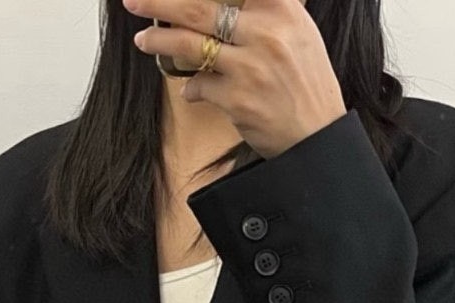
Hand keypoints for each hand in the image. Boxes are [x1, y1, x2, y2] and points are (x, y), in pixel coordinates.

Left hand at [125, 0, 346, 158]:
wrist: (319, 138)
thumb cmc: (308, 86)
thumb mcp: (300, 33)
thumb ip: (268, 10)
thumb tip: (228, 4)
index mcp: (282, 9)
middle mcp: (266, 33)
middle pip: (198, 8)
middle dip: (159, 3)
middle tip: (134, 1)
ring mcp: (250, 67)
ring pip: (190, 45)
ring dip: (159, 41)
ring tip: (143, 39)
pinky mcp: (238, 99)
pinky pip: (200, 86)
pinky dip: (191, 88)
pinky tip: (190, 90)